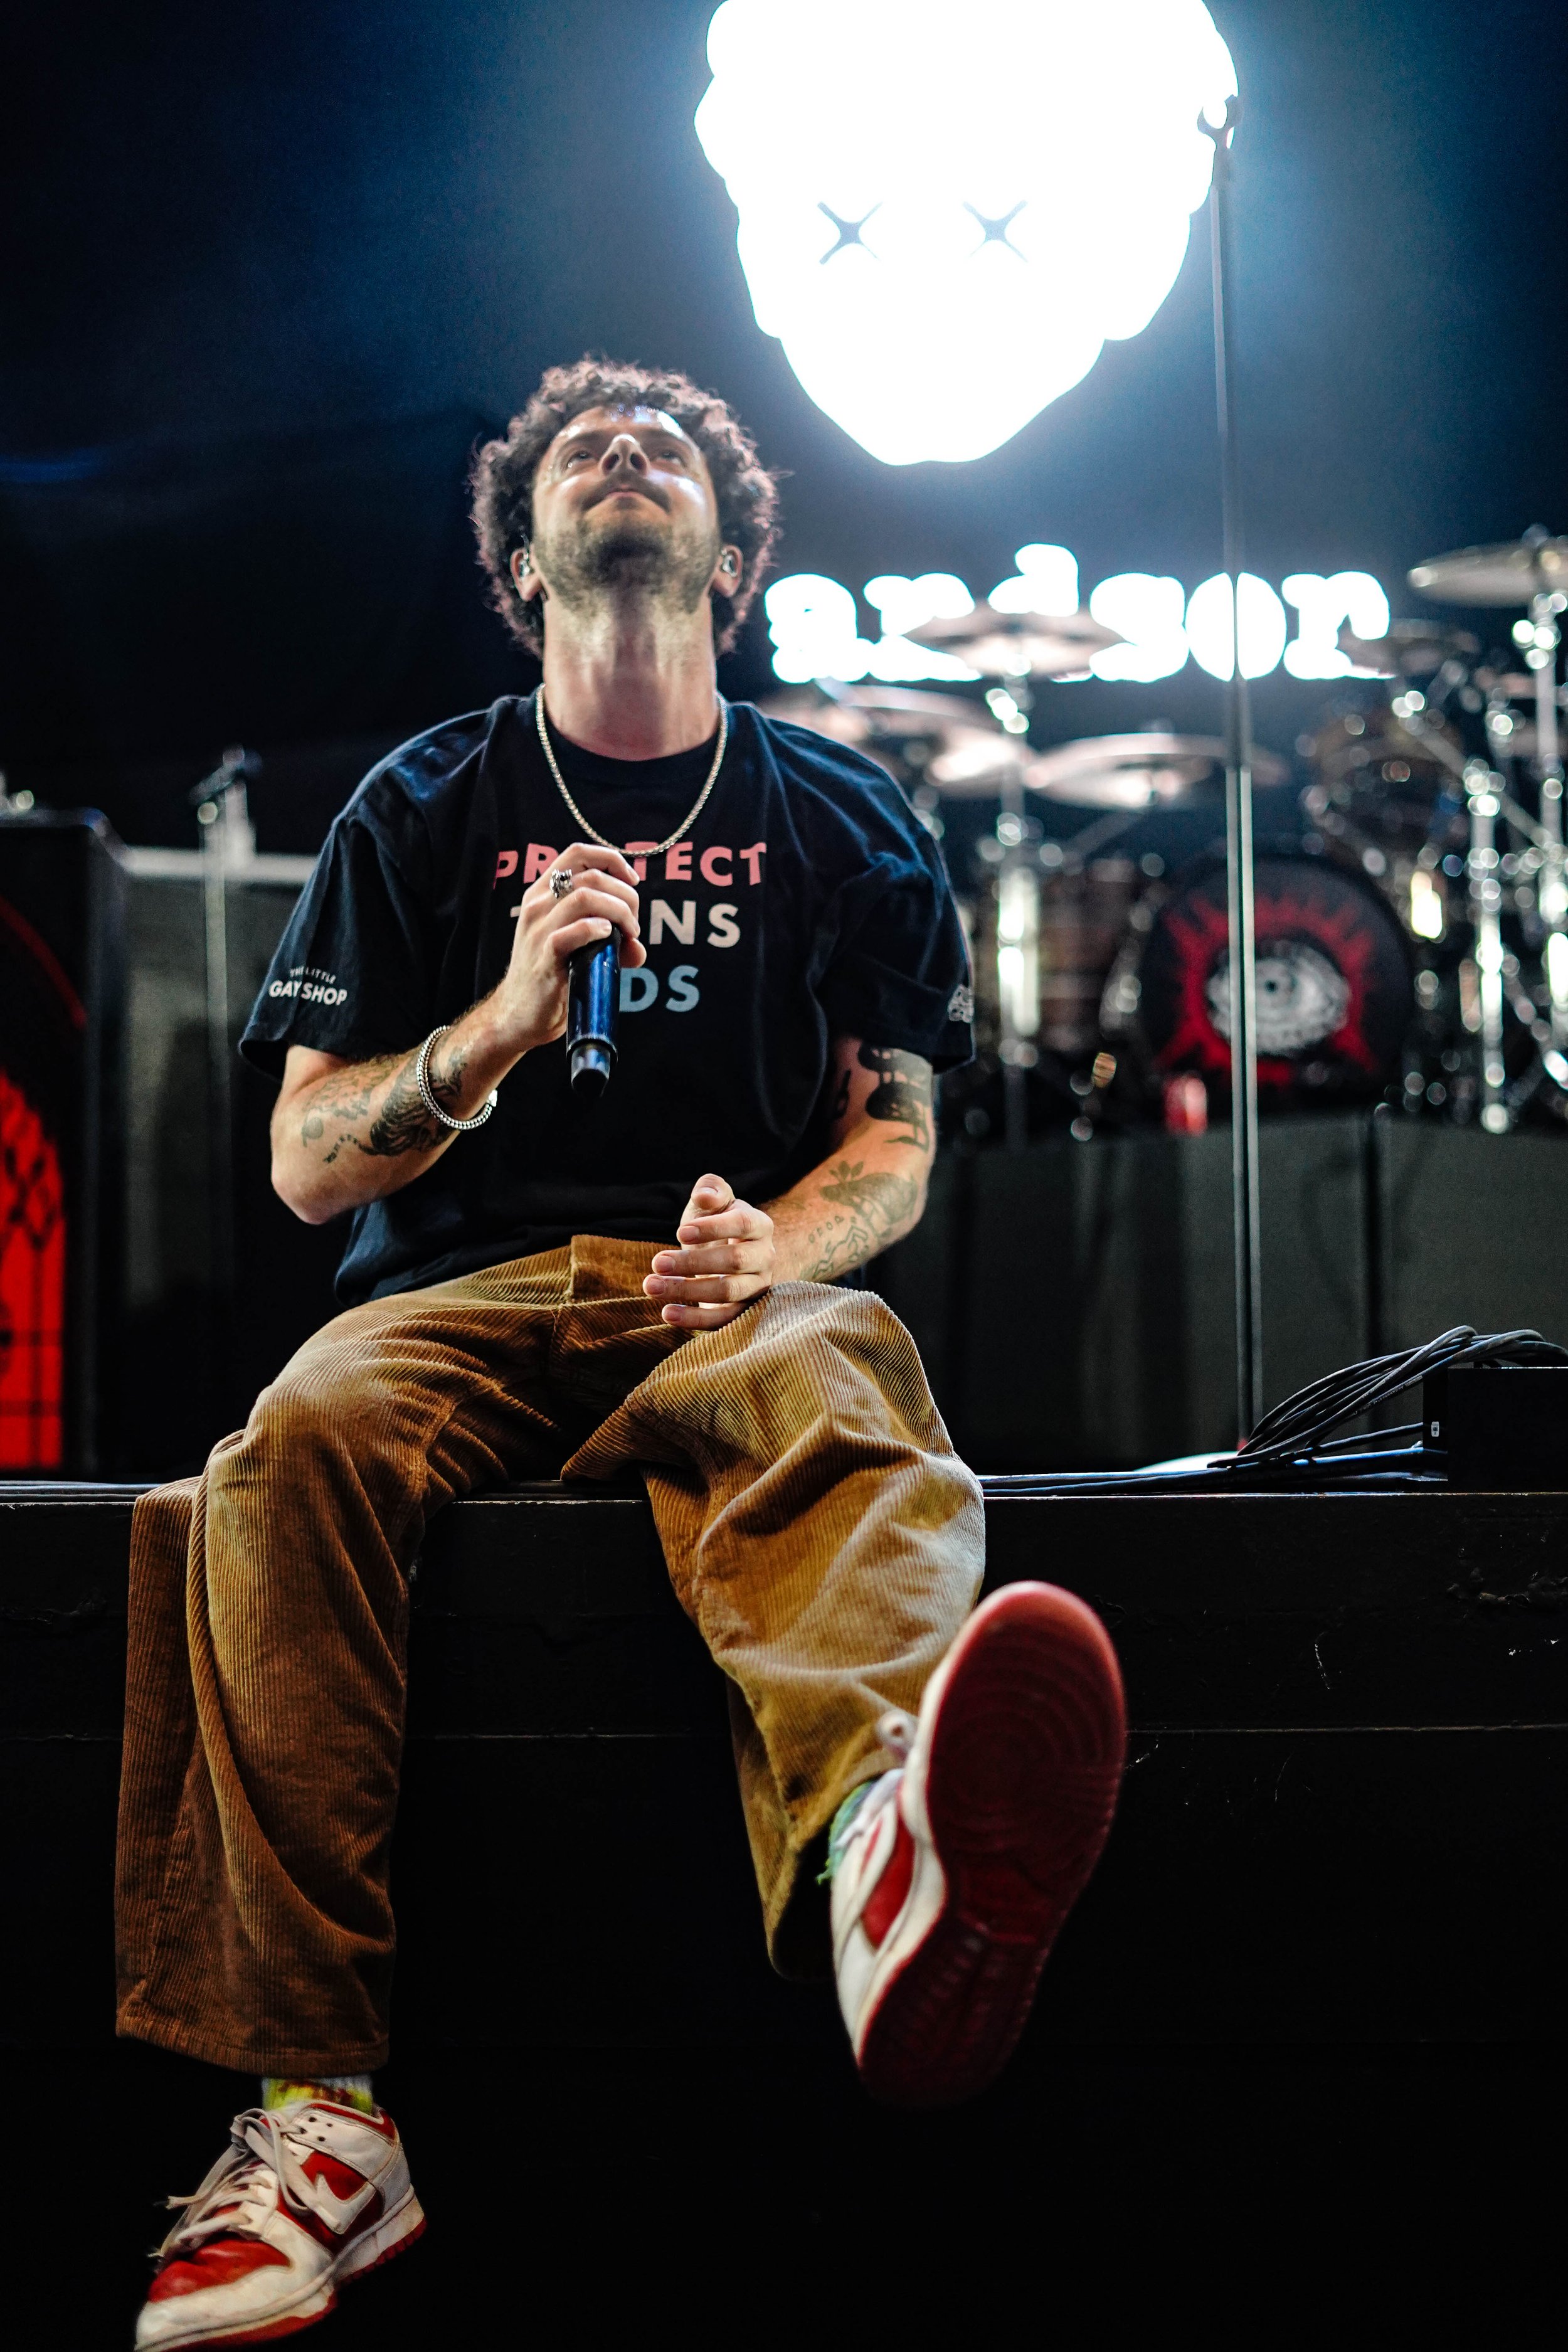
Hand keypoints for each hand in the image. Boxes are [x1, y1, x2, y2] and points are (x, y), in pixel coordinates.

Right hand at [490, 844, 645, 1055]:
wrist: (518, 1015)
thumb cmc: (551, 977)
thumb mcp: (577, 949)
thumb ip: (609, 942)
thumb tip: (639, 948)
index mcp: (542, 893)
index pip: (578, 854)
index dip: (611, 859)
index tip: (632, 882)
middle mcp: (537, 905)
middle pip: (591, 876)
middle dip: (626, 896)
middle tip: (633, 925)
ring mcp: (538, 929)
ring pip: (586, 897)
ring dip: (619, 912)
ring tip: (628, 935)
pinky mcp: (544, 957)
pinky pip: (574, 931)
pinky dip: (597, 930)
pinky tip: (607, 938)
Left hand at [644, 1174, 775, 1328]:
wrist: (719, 1257)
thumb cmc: (712, 1225)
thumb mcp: (711, 1203)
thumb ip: (710, 1189)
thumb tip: (705, 1195)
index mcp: (760, 1225)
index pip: (743, 1224)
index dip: (713, 1228)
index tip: (679, 1232)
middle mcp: (765, 1257)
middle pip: (735, 1261)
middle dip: (693, 1262)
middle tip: (657, 1262)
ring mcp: (757, 1286)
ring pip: (728, 1291)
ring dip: (687, 1290)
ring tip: (651, 1286)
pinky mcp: (744, 1311)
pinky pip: (724, 1320)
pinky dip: (695, 1319)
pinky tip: (667, 1313)